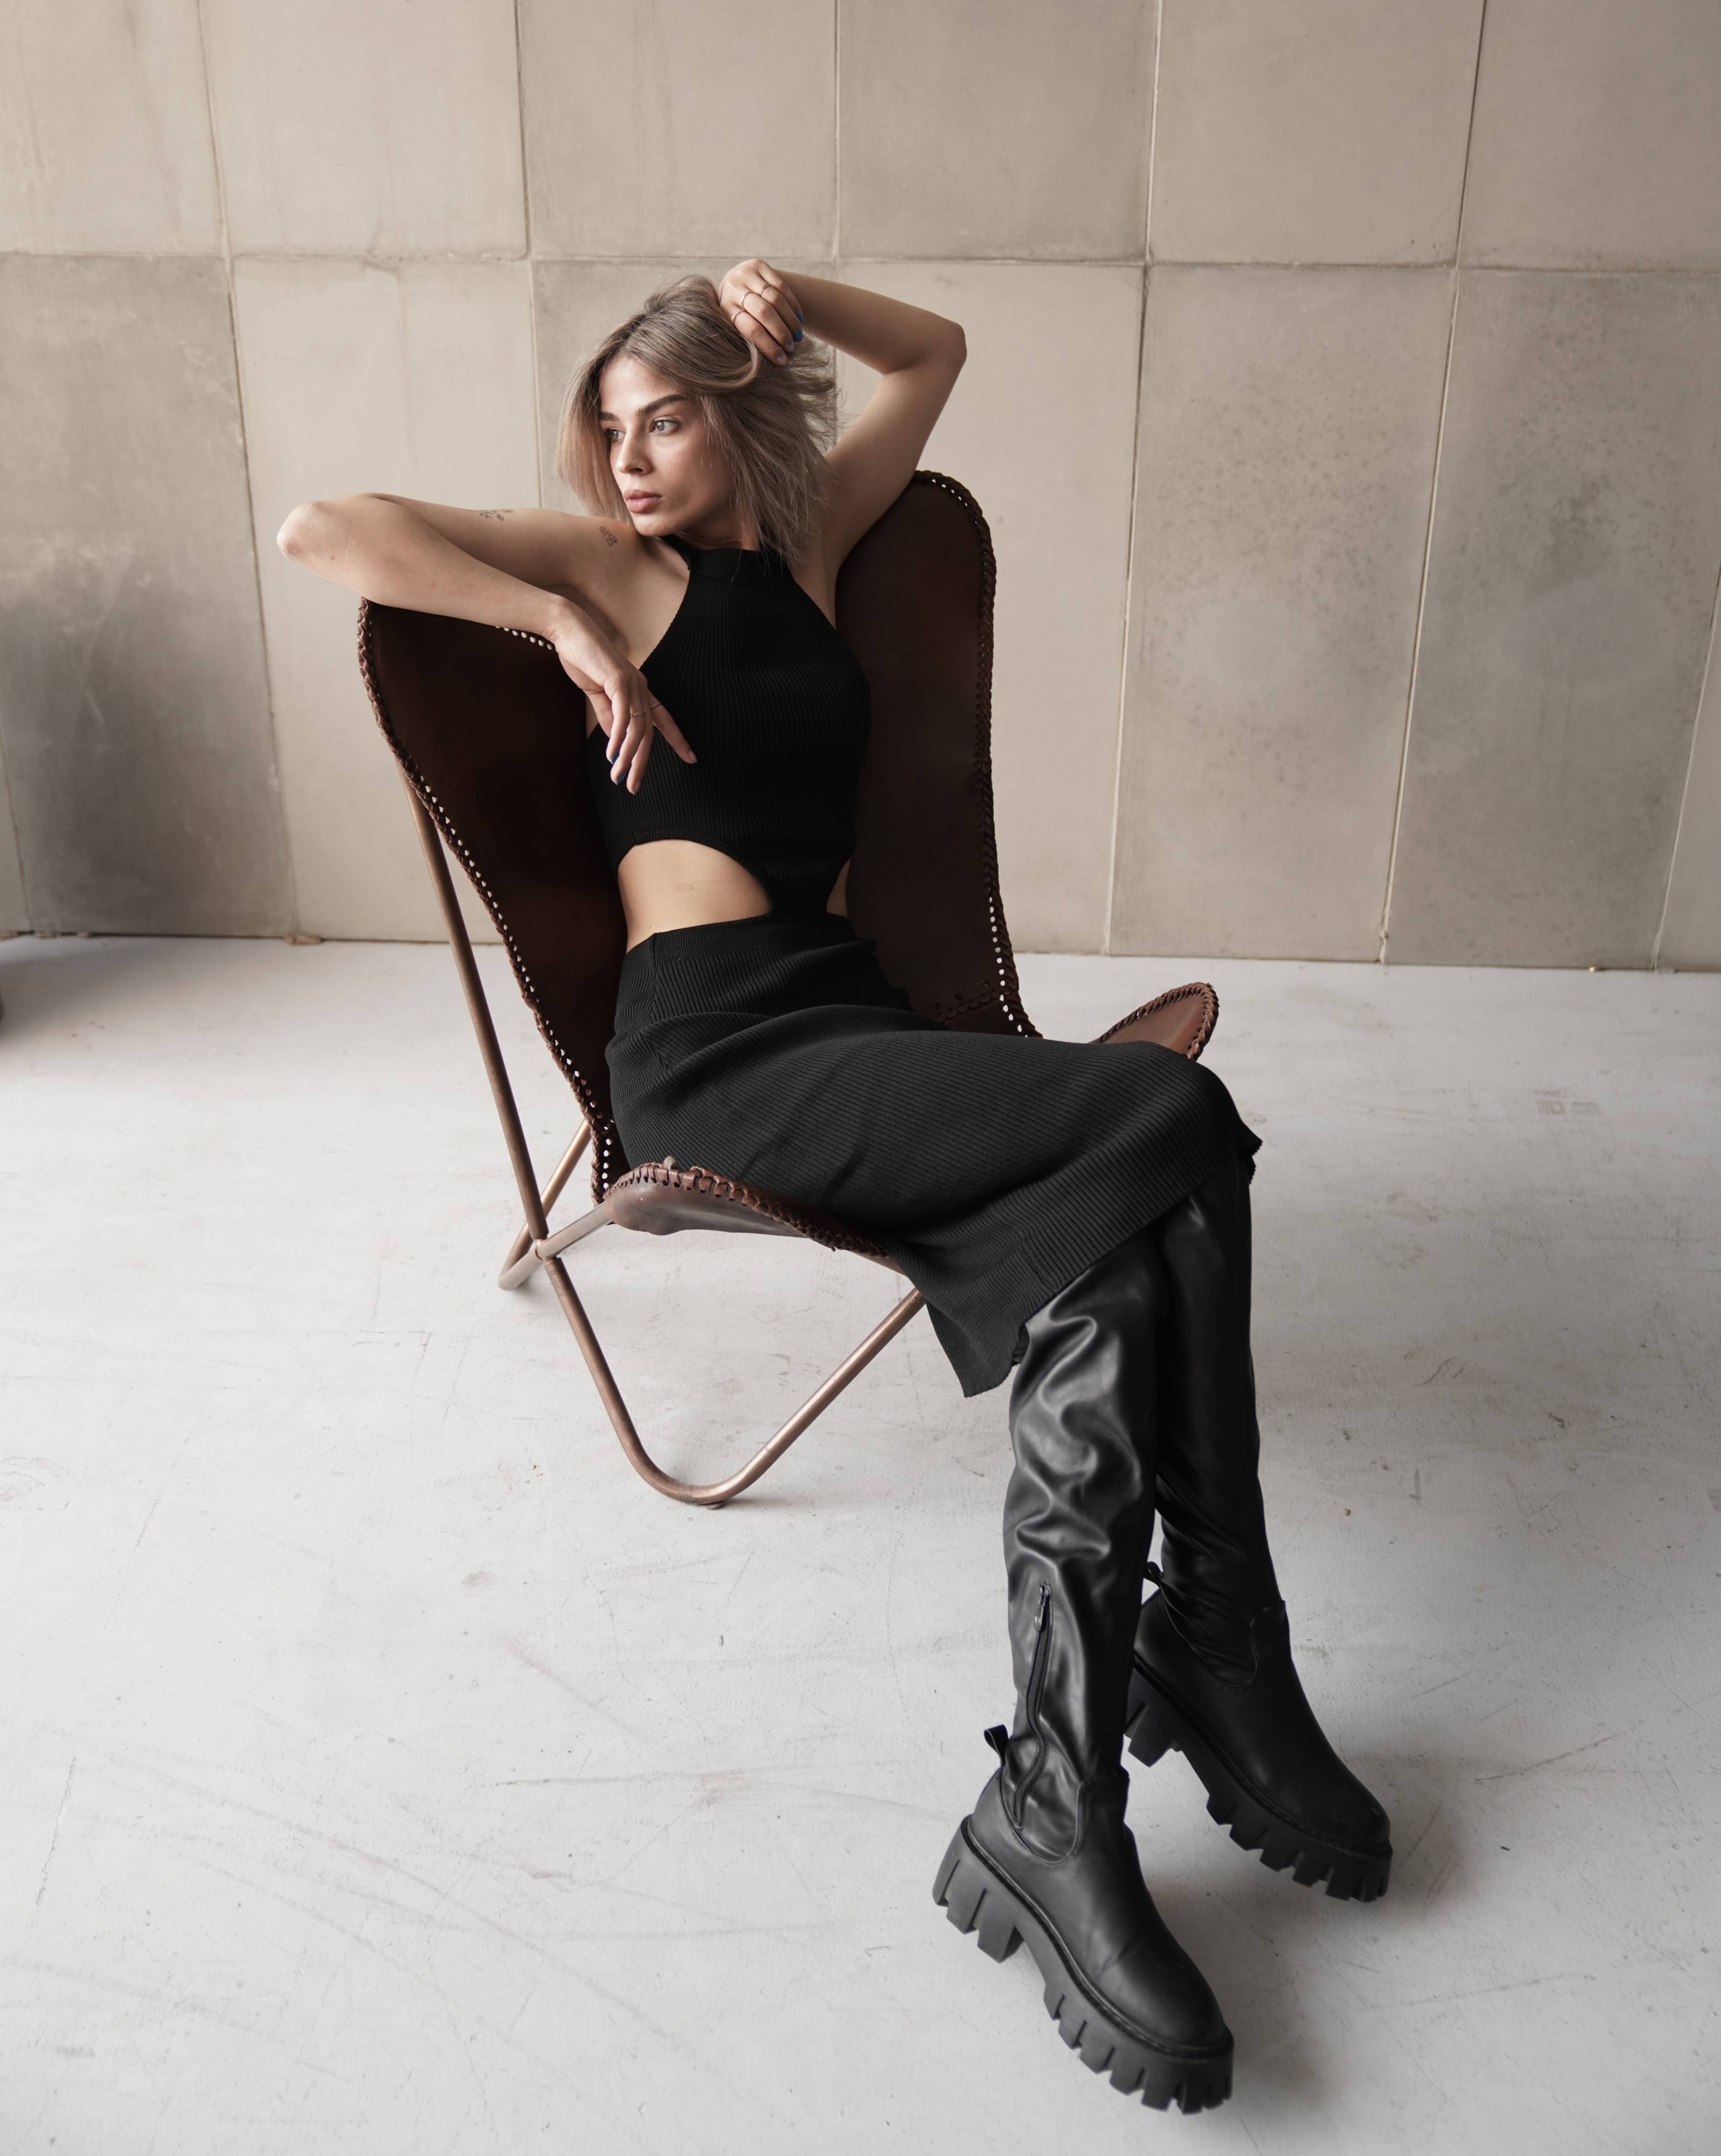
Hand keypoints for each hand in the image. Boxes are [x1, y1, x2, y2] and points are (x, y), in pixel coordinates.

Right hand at [551, 612, 695, 792]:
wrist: (570, 632)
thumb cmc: (583, 660)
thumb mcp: (598, 695)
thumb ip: (609, 716)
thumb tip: (616, 741)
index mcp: (639, 689)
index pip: (663, 719)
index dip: (677, 738)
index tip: (691, 758)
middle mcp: (641, 687)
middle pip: (649, 732)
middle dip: (642, 762)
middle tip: (635, 787)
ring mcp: (632, 683)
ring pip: (637, 728)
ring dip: (627, 756)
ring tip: (618, 777)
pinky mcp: (618, 681)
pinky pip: (623, 715)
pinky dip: (617, 737)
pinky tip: (612, 754)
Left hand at [718, 259, 803, 366]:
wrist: (735, 282)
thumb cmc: (739, 314)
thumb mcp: (735, 326)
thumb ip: (748, 339)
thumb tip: (771, 364)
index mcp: (725, 308)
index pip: (750, 329)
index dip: (768, 346)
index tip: (782, 360)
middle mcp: (732, 288)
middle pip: (764, 312)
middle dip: (781, 332)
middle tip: (792, 348)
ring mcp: (745, 274)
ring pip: (775, 298)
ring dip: (790, 320)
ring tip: (798, 336)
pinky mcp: (758, 265)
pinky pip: (781, 285)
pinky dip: (792, 304)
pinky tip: (799, 318)